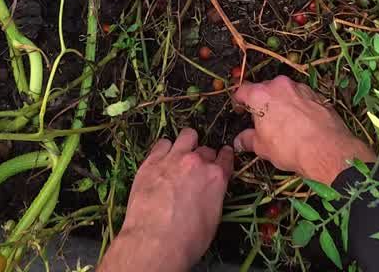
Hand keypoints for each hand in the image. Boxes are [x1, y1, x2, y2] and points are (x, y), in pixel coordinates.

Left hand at [98, 128, 232, 271]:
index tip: (222, 157)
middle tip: (196, 169)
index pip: (226, 157)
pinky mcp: (152, 161)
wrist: (155, 242)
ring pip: (186, 136)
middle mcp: (197, 162)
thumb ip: (214, 195)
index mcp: (216, 177)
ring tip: (181, 154)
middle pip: (206, 149)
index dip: (224, 157)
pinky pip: (162, 143)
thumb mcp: (213, 219)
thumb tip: (210, 191)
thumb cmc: (187, 239)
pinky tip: (162, 159)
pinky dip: (165, 149)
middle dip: (203, 157)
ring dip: (187, 144)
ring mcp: (173, 158)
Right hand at [232, 76, 375, 184]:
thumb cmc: (290, 147)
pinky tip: (301, 123)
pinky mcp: (316, 94)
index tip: (240, 110)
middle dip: (262, 102)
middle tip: (262, 120)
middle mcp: (280, 86)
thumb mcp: (262, 147)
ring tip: (284, 123)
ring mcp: (300, 88)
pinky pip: (302, 97)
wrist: (326, 149)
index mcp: (261, 95)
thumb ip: (248, 140)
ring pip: (285, 92)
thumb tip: (240, 141)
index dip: (239, 101)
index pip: (243, 90)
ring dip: (282, 103)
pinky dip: (298, 106)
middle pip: (265, 89)